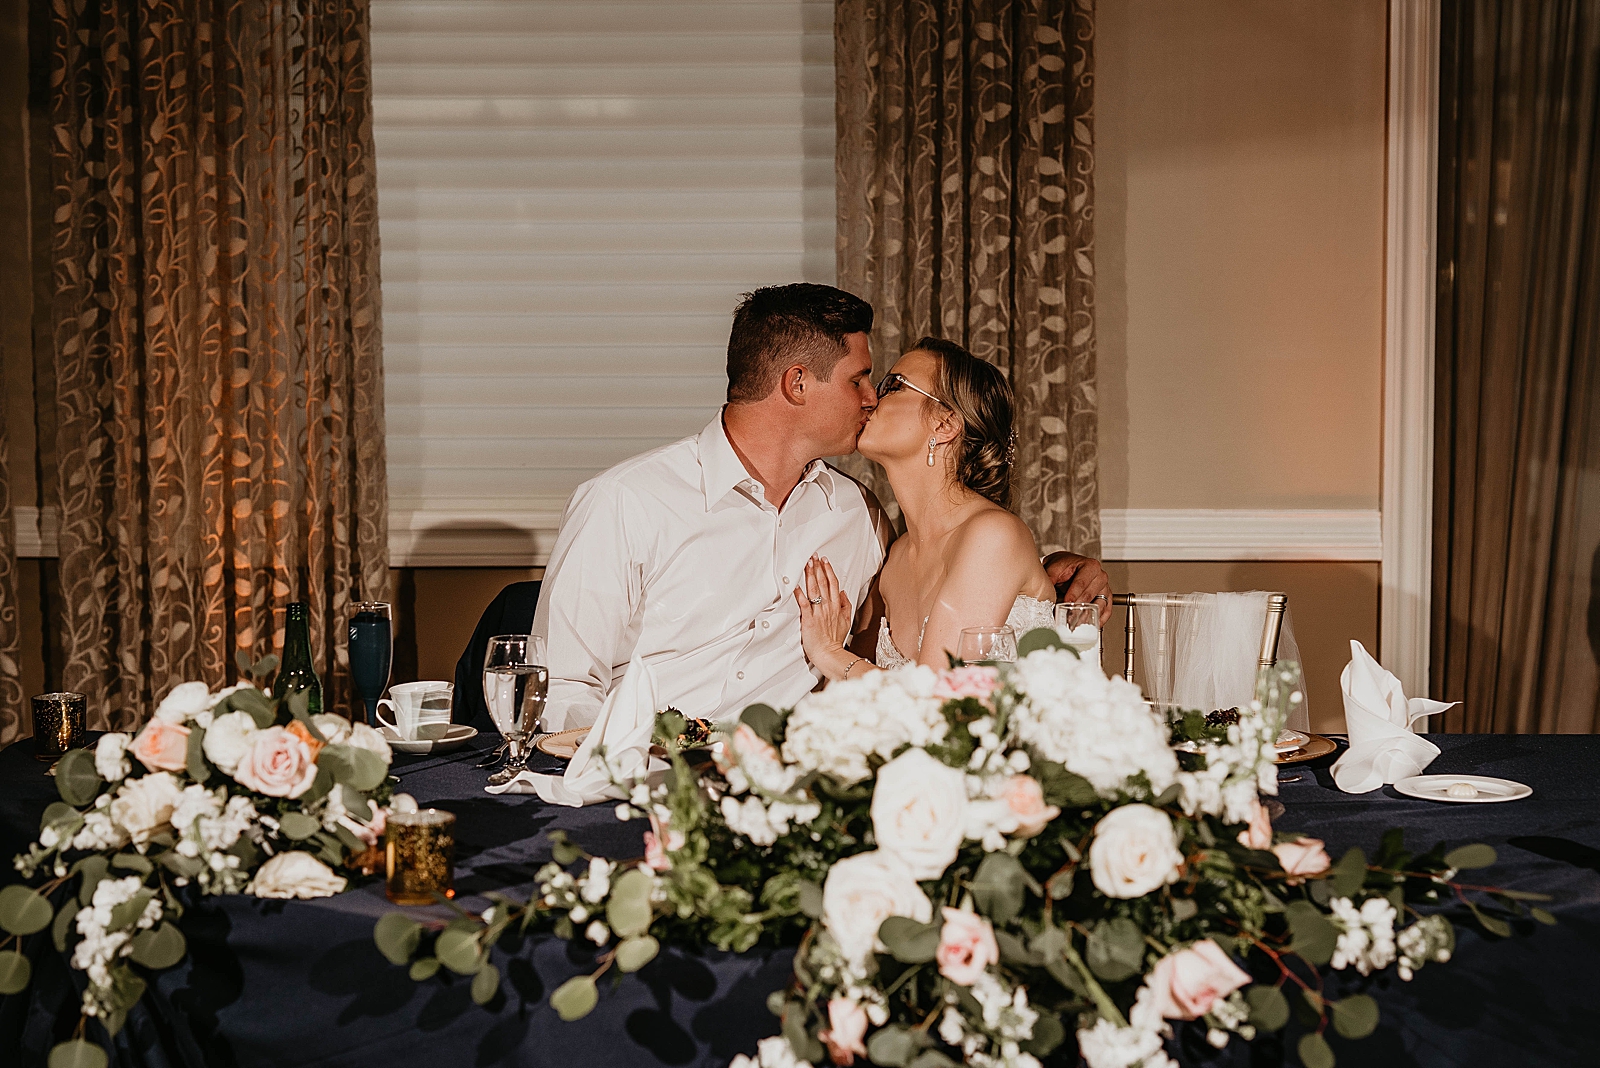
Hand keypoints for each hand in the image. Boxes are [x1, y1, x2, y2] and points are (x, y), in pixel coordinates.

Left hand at [794, 555, 854, 678]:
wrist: (830, 654)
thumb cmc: (835, 641)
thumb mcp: (846, 621)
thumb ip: (846, 605)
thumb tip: (844, 593)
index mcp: (836, 606)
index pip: (833, 584)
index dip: (829, 570)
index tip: (824, 561)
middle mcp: (828, 607)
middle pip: (823, 583)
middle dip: (818, 568)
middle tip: (813, 556)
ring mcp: (818, 612)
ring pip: (815, 590)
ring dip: (810, 575)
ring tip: (807, 563)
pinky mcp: (808, 620)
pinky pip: (804, 604)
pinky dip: (799, 594)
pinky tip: (795, 585)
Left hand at [1043, 551, 1111, 623]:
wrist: (1068, 567)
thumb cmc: (1064, 567)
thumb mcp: (1054, 568)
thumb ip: (1050, 577)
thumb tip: (1046, 591)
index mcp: (1090, 566)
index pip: (1082, 583)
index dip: (1074, 594)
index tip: (1067, 602)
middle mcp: (1100, 576)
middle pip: (1090, 596)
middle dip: (1078, 607)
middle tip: (1068, 617)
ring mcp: (1104, 588)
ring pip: (1100, 605)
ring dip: (1088, 617)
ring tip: (1076, 624)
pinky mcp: (1105, 598)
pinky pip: (1106, 611)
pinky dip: (1099, 620)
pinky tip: (1090, 625)